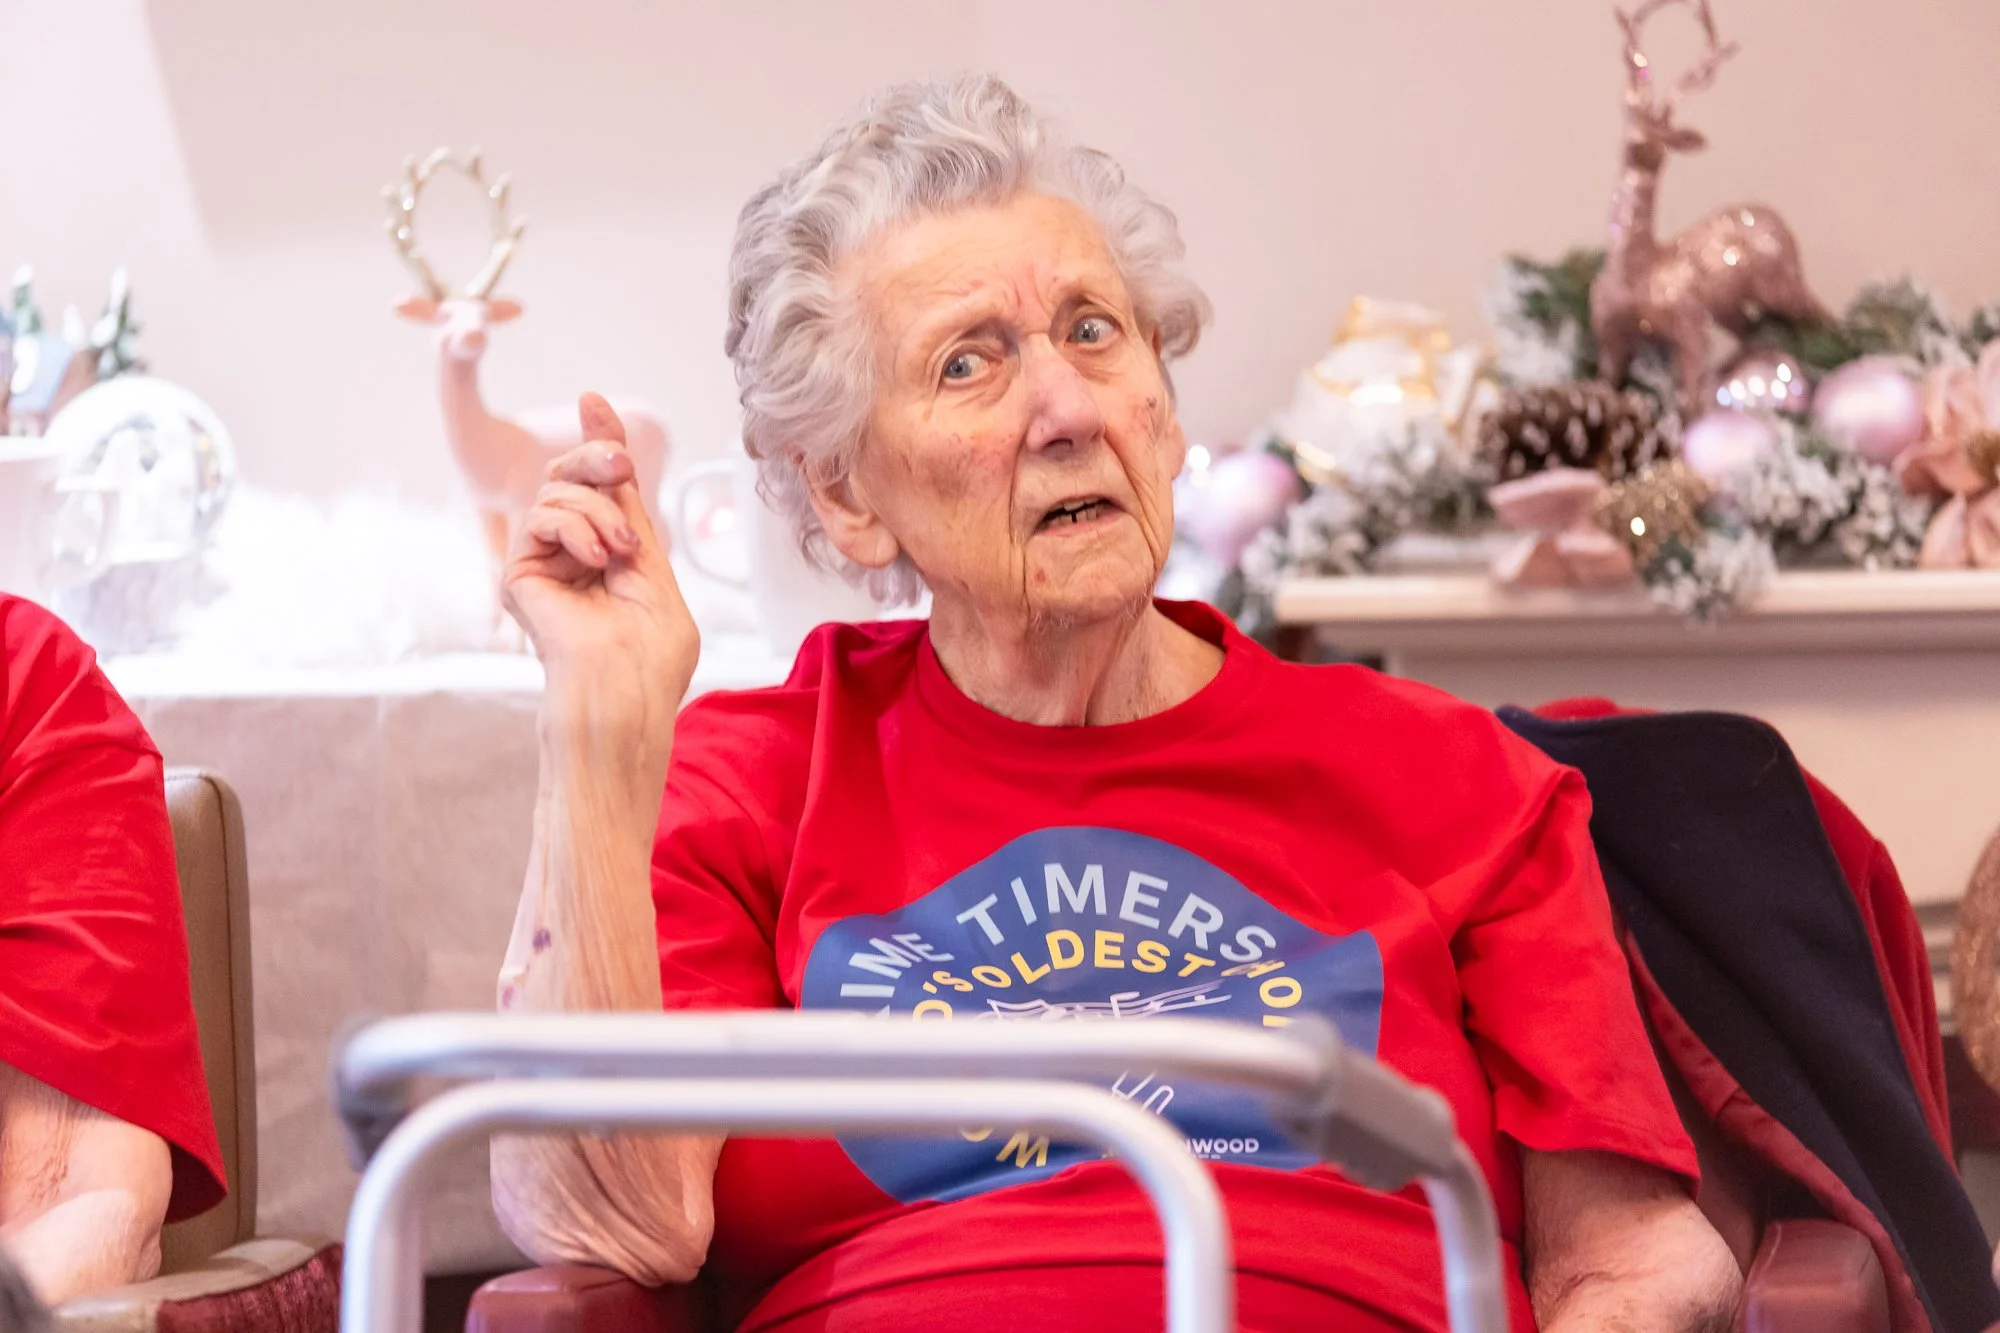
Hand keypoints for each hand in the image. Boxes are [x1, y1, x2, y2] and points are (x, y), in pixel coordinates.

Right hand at [503, 394, 698, 752]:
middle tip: (621, 465)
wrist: (627, 691)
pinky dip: (576, 529)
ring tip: (621, 552)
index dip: (597, 440)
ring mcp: (542, 565)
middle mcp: (571, 556)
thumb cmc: (651, 652)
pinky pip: (541, 518)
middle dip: (596, 456)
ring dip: (598, 511)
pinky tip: (596, 560)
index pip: (597, 487)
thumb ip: (630, 508)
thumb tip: (611, 451)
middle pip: (568, 476)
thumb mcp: (653, 565)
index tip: (592, 400)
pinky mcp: (518, 574)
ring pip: (556, 492)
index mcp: (607, 555)